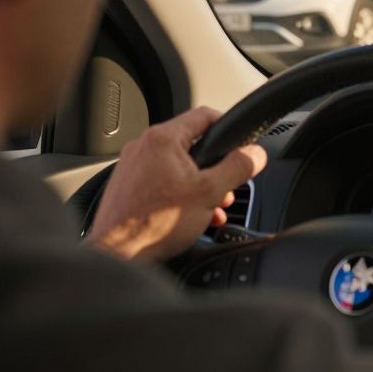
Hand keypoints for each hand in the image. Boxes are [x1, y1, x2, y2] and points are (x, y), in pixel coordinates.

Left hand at [87, 106, 266, 261]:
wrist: (117, 256)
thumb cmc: (153, 224)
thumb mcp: (210, 193)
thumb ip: (237, 168)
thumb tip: (255, 153)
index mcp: (162, 139)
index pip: (205, 115)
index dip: (228, 128)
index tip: (241, 145)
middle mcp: (143, 147)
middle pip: (192, 144)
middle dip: (215, 167)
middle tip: (227, 187)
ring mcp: (131, 166)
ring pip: (177, 165)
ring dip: (199, 183)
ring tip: (211, 207)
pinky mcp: (126, 186)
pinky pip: (161, 180)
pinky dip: (179, 193)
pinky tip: (190, 215)